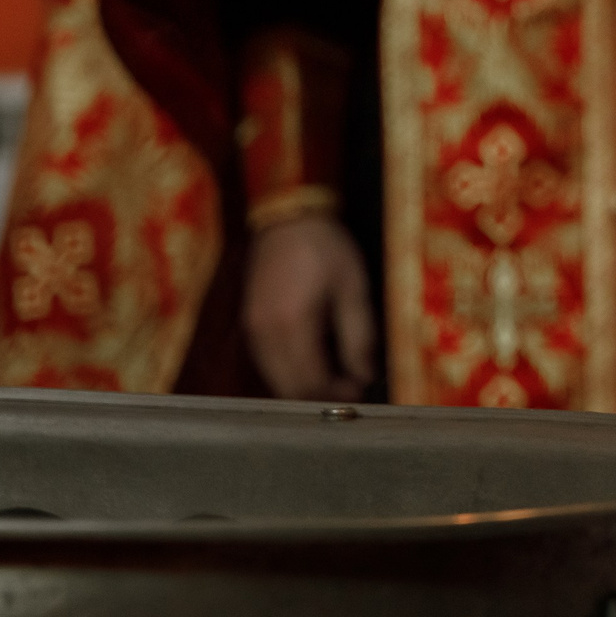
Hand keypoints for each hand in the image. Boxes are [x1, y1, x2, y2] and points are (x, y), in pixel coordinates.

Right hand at [244, 214, 375, 399]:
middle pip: (289, 389)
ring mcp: (252, 330)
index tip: (360, 394)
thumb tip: (365, 376)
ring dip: (305, 388)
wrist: (288, 218)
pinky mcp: (250, 324)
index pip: (310, 382)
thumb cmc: (326, 248)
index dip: (335, 396)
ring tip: (338, 380)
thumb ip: (359, 336)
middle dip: (321, 398)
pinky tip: (315, 365)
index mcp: (292, 324)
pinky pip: (268, 364)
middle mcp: (264, 333)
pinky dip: (291, 373)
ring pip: (275, 380)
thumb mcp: (353, 288)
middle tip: (351, 392)